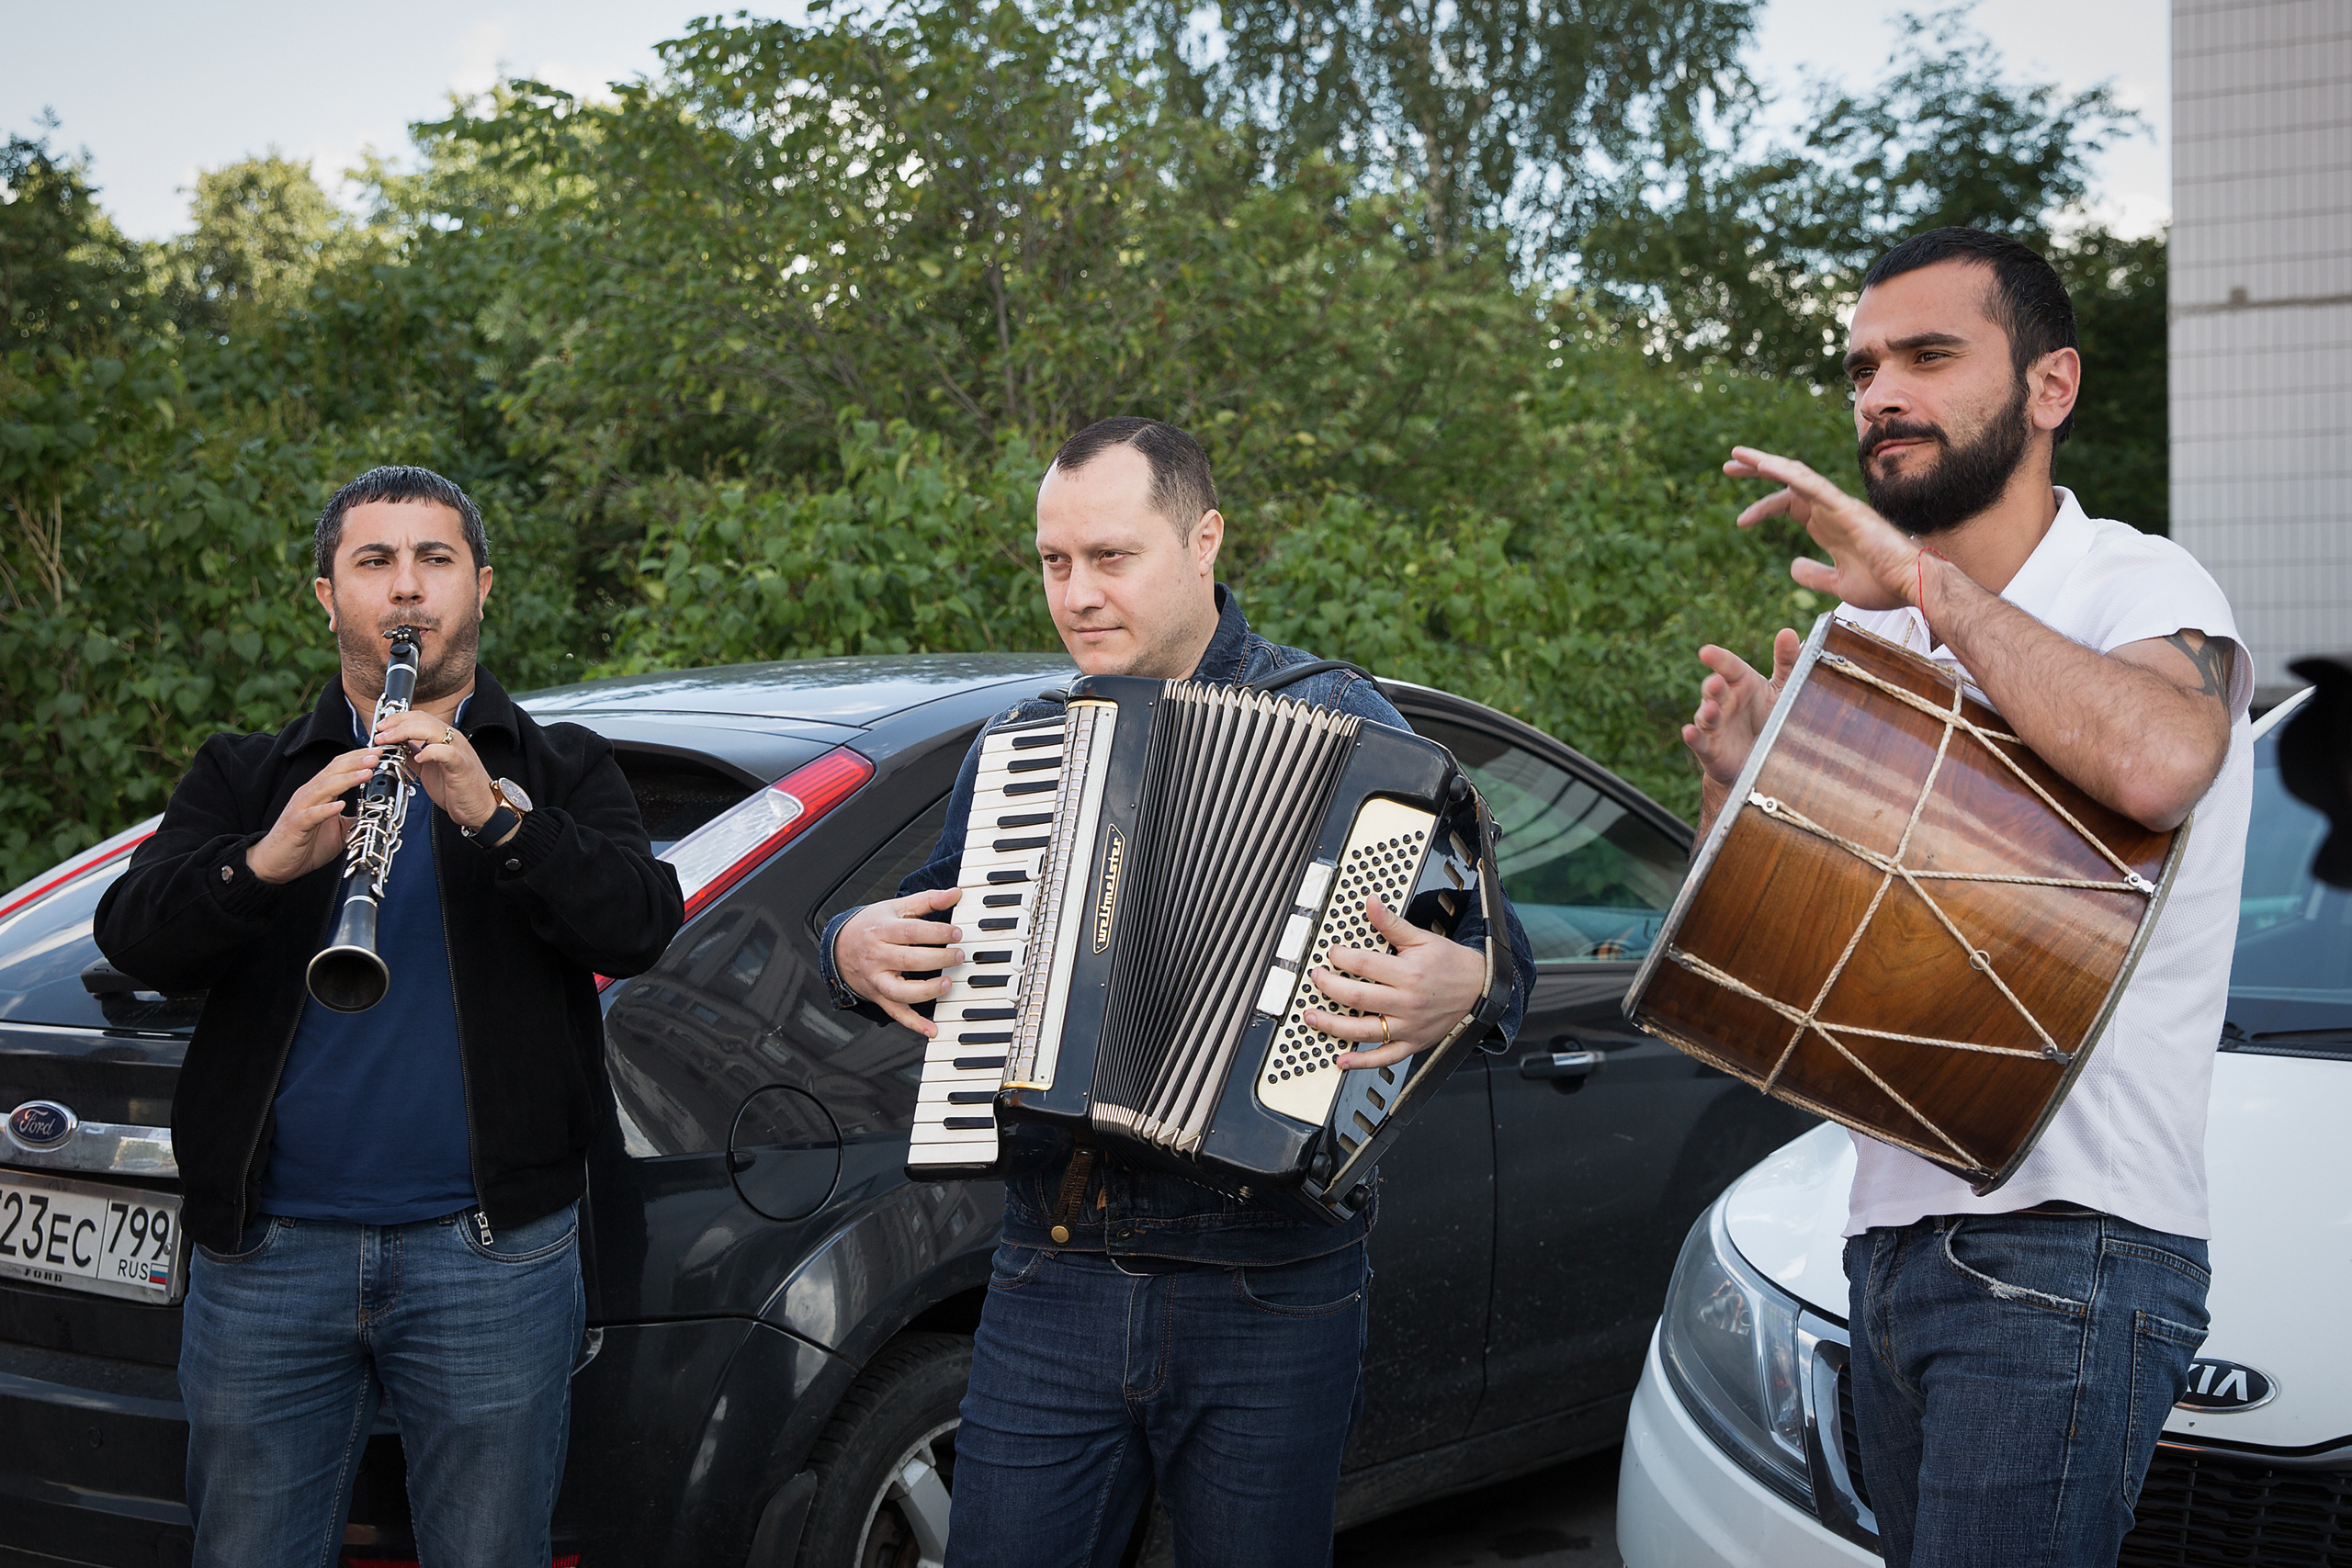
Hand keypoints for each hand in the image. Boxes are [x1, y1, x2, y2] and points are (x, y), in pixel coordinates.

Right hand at [246, 747, 381, 884]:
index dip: (358, 758)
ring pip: (324, 788)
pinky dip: (325, 809)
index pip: (338, 767)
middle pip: (333, 771)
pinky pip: (311, 815)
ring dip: (347, 779)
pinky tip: (340, 805)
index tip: (378, 751)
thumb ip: (355, 818)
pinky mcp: (295, 825)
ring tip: (366, 773)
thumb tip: (377, 815)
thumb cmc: (305, 843)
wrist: (276, 863)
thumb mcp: (339, 829)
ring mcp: (301, 808)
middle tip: (376, 755)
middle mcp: (309, 795)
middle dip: (356, 762)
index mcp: (319, 793)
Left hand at [370, 711, 496, 828]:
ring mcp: (458, 750)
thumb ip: (414, 755)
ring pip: (432, 729)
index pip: (419, 717)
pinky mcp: (461, 765)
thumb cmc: (457, 788)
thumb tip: (395, 747)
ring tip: (389, 741)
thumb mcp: (428, 768)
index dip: (397, 719)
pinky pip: (445, 752)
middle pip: (422, 719)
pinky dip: (430, 752)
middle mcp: (452, 740)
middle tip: (379, 733)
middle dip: (396, 723)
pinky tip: (418, 757)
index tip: (380, 728)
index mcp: (444, 738)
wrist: (480, 807)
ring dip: (405, 732)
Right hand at [832, 887, 965, 1037]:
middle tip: (959, 956)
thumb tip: (955, 893)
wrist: (838, 947)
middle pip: (908, 960)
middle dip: (938, 959)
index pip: (911, 931)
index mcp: (882, 930)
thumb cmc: (871, 926)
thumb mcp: (895, 908)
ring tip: (947, 984)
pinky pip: (896, 1013)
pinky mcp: (879, 996)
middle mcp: (877, 956)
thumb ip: (927, 900)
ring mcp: (877, 979)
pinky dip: (914, 1023)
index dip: (937, 932)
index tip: (957, 933)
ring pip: (900, 991)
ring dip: (926, 991)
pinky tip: (931, 1029)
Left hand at [1310, 894, 1487, 1069]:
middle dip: (1329, 987)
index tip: (1332, 954)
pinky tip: (1341, 1060)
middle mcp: (1407, 1002)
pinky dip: (1362, 1062)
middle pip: (1357, 997)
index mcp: (1408, 973)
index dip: (1341, 957)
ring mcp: (1409, 1026)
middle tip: (1316, 979)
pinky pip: (1384, 1057)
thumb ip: (1392, 923)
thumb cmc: (1451, 964)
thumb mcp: (1422, 938)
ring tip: (1312, 1017)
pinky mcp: (1413, 1043)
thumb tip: (1371, 903)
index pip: (1364, 964)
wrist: (1481, 989)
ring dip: (1333, 1025)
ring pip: (1364, 1030)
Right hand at [1683, 631, 1800, 789]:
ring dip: (1708, 712)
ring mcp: (1715, 725)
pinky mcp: (1710, 748)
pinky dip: (1693, 737)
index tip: (1706, 652)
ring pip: (1706, 715)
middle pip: (1713, 688)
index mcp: (1741, 683)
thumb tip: (1789, 633)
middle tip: (1718, 682)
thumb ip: (1787, 661)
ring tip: (1713, 709)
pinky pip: (1699, 741)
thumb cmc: (1768, 717)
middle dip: (1713, 685)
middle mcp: (1724, 701)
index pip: (1728, 666)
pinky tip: (1689, 732)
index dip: (1718, 659)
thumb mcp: (1782, 688)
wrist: (1761, 759)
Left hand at [1725, 446, 1920, 611]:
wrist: (1912, 587)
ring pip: (1797, 475)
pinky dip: (1789, 474)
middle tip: (1729, 465)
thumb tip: (1793, 567)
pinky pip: (1813, 485)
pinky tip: (1765, 466)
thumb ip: (1814, 575)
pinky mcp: (1847, 509)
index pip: (1788, 504)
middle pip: (1788, 481)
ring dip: (1766, 463)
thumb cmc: (1884, 585)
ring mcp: (1839, 506)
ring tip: (1738, 456)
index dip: (1762, 508)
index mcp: (1827, 523)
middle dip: (1757, 470)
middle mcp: (1831, 509)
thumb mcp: (1838, 584)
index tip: (1740, 522)